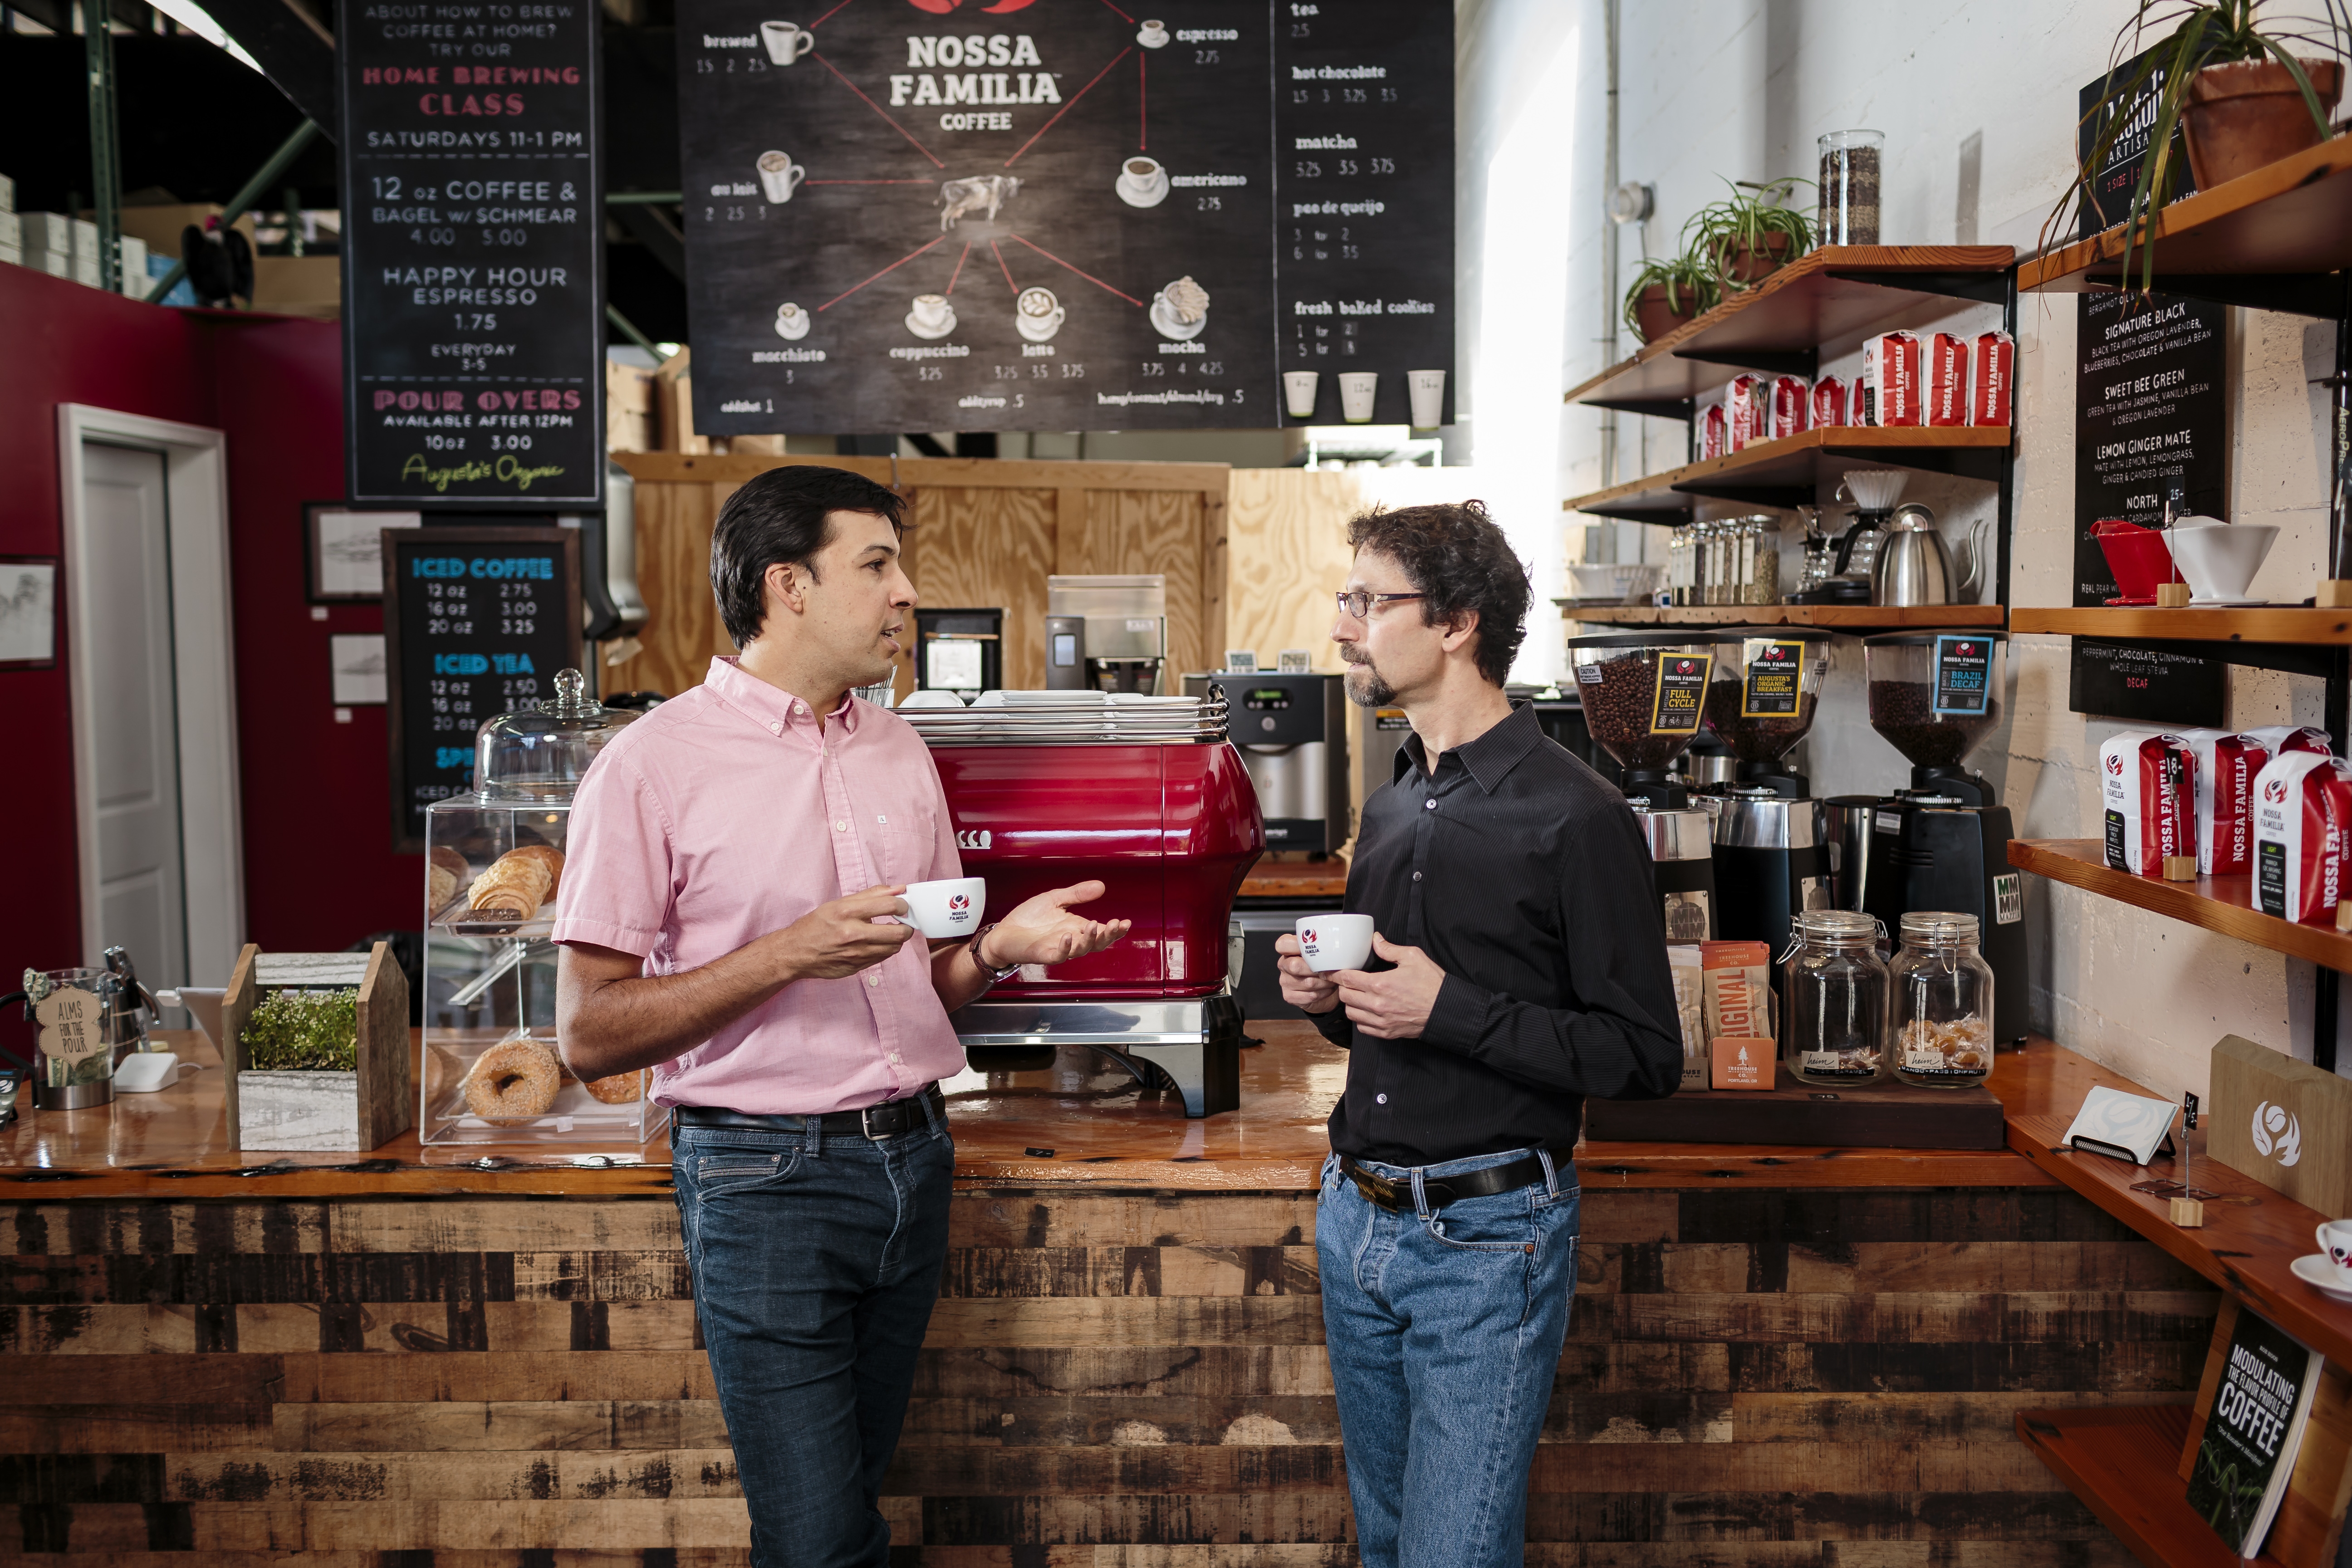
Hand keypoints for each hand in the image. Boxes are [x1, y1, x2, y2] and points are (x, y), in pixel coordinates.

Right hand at [771, 886, 919, 979]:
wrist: (795, 953)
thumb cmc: (816, 925)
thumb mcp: (838, 903)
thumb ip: (871, 894)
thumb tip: (899, 888)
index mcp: (846, 912)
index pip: (889, 905)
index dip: (902, 904)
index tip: (902, 905)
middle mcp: (852, 934)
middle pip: (898, 932)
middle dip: (907, 925)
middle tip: (903, 921)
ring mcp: (855, 954)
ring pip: (894, 947)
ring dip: (897, 939)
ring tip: (889, 931)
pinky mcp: (856, 967)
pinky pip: (882, 958)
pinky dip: (885, 949)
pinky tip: (876, 943)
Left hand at [979, 881, 1130, 967]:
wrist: (1003, 932)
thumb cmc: (1027, 919)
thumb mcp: (1055, 899)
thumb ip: (1077, 894)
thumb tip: (1100, 886)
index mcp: (1076, 927)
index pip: (1101, 931)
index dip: (1115, 929)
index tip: (1125, 922)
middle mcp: (1070, 939)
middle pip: (1096, 943)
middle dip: (1109, 935)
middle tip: (1116, 925)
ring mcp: (1057, 948)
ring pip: (1080, 950)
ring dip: (1090, 939)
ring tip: (1094, 924)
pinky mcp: (1043, 954)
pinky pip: (1058, 955)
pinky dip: (1065, 947)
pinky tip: (1068, 936)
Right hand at [1273, 933, 1339, 1014]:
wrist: (1322, 987)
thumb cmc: (1320, 966)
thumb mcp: (1319, 952)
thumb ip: (1320, 946)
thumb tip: (1333, 945)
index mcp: (1287, 950)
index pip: (1282, 944)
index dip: (1297, 946)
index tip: (1314, 948)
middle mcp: (1283, 965)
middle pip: (1295, 965)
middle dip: (1317, 968)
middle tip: (1330, 968)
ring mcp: (1285, 981)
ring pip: (1308, 982)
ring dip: (1325, 982)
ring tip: (1333, 978)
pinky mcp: (1289, 996)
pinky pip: (1310, 995)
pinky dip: (1324, 992)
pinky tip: (1328, 988)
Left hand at [1333, 932, 1444, 1038]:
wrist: (1447, 1010)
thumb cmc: (1432, 984)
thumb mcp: (1413, 957)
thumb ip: (1389, 949)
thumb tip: (1375, 939)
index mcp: (1381, 984)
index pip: (1347, 978)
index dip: (1335, 973)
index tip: (1329, 971)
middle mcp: (1377, 1004)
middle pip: (1345, 996)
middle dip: (1343, 987)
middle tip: (1349, 981)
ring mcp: (1381, 1021)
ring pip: (1351, 1014)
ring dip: (1350, 1004)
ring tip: (1357, 995)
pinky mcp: (1386, 1032)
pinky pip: (1362, 1028)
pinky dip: (1360, 1019)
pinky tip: (1367, 1011)